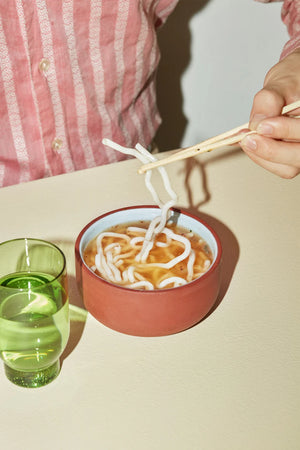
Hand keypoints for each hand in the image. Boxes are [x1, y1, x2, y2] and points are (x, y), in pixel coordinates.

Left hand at [240, 48, 299, 177]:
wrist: (293, 85)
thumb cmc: (294, 81)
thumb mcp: (282, 82)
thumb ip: (269, 100)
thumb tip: (257, 122)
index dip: (285, 131)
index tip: (263, 126)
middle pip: (298, 157)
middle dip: (272, 150)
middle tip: (249, 138)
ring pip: (287, 168)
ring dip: (263, 156)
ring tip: (245, 139)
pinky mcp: (290, 156)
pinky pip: (277, 166)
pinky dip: (259, 157)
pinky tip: (247, 143)